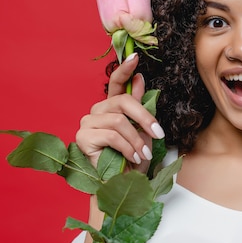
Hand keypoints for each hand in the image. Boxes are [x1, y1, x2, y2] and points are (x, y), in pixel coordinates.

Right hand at [75, 53, 164, 172]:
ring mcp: (87, 123)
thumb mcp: (142, 131)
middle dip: (144, 117)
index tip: (135, 57)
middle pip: (123, 102)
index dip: (124, 69)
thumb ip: (139, 106)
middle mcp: (97, 111)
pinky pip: (111, 135)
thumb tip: (139, 79)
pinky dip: (127, 147)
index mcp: (111, 108)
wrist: (121, 185)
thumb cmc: (131, 160)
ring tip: (143, 154)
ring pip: (119, 121)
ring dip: (137, 140)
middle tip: (158, 134)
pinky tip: (133, 157)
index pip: (116, 83)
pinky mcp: (83, 137)